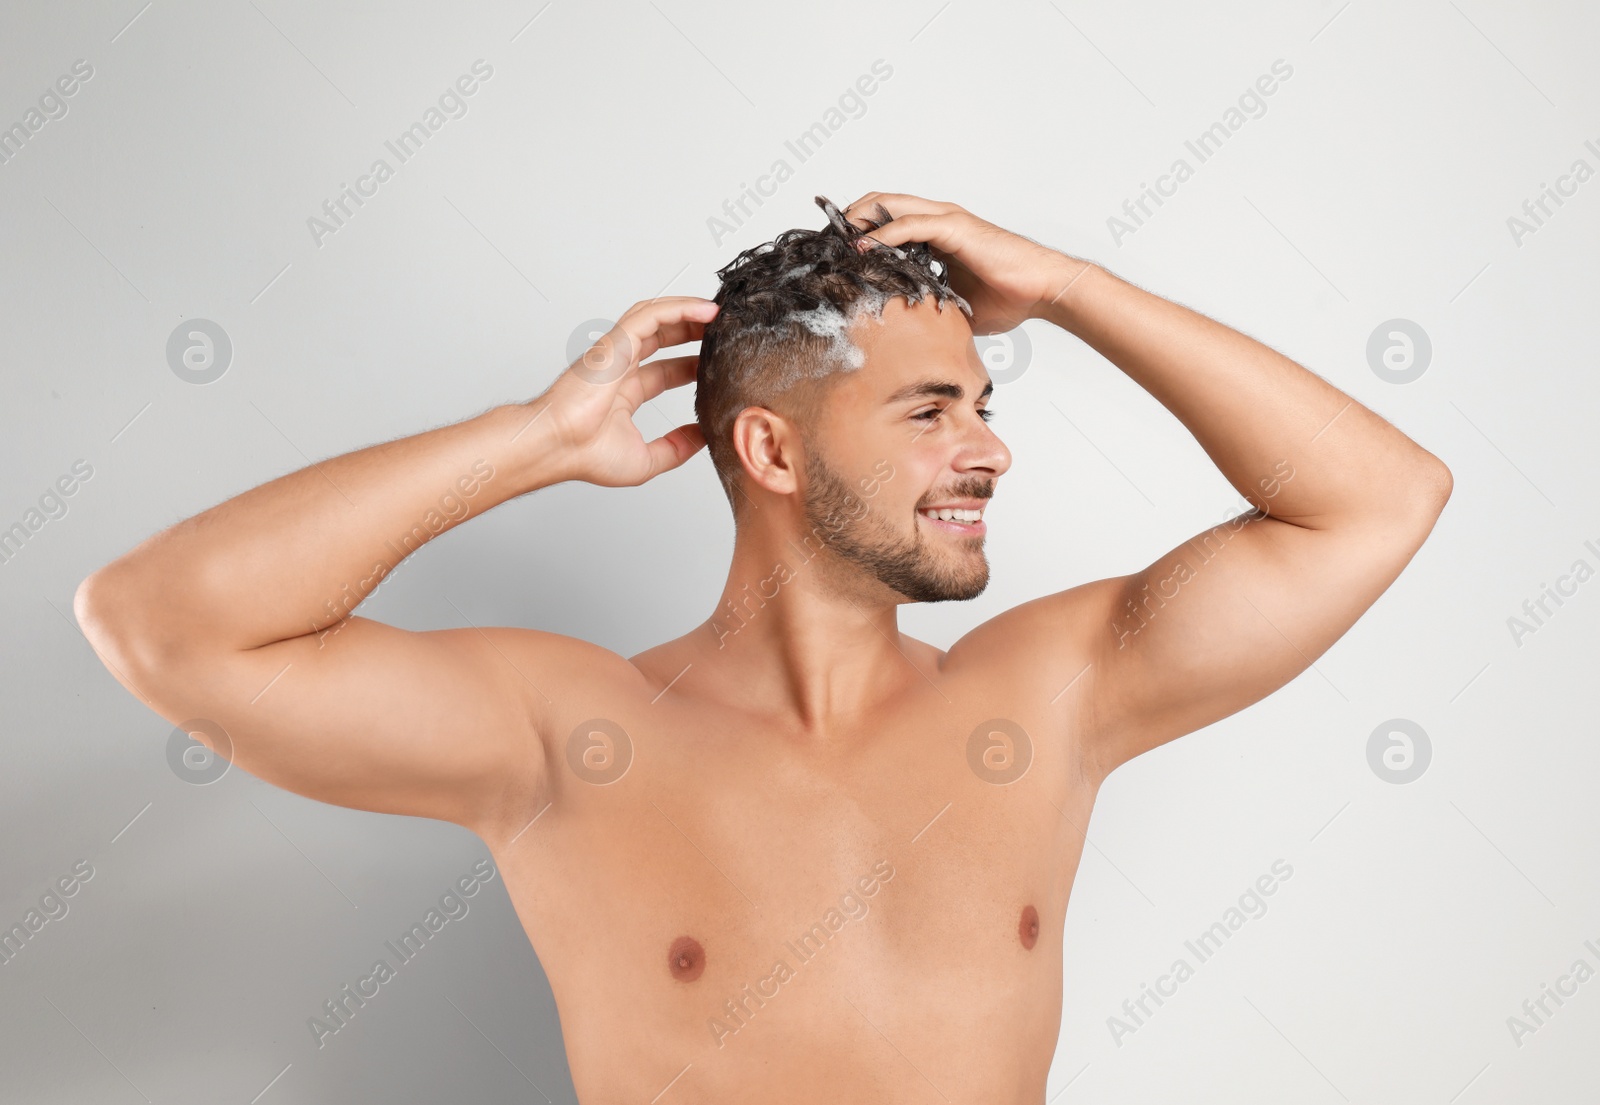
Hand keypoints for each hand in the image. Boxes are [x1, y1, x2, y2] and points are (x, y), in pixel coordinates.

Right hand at [536, 296, 716, 487]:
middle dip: (693, 330)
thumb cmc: (584, 455)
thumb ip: (676, 448)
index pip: (665, 370)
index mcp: (624, 392)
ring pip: (656, 317)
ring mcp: (616, 353)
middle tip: (723, 330)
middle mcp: (619, 367)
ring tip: (718, 313)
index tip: (718, 364)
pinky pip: (651, 315)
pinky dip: (679, 307)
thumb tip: (702, 437)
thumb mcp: (646, 460)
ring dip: (688, 311)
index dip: (692, 364)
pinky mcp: (615, 343)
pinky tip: (704, 309)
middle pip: (662, 337)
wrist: (557, 446)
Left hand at [842, 192, 1090, 332]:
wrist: (1040, 290)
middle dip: (851, 218)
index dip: (860, 230)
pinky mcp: (955, 228)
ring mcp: (946, 220)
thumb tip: (906, 334)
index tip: (835, 249)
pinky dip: (884, 235)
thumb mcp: (953, 305)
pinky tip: (864, 249)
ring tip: (836, 240)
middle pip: (882, 203)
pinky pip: (910, 225)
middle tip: (826, 241)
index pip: (888, 219)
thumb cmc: (1007, 297)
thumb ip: (929, 306)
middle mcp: (938, 219)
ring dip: (860, 221)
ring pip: (890, 205)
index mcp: (936, 234)